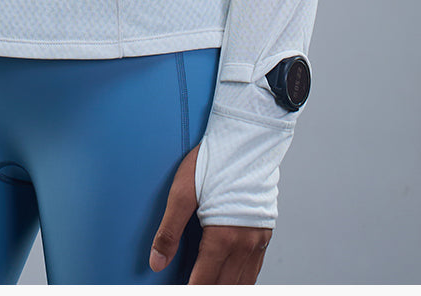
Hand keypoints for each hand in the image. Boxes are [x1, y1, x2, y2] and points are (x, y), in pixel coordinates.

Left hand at [149, 144, 271, 283]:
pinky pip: (254, 270)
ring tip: (207, 287)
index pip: (203, 281)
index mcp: (223, 237)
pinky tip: (230, 280)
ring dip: (224, 288)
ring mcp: (258, 241)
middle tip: (190, 289)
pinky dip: (241, 281)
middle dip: (206, 291)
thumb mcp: (183, 192)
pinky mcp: (265, 233)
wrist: (248, 139)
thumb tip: (156, 262)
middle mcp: (245, 245)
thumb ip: (169, 230)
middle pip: (224, 286)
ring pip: (242, 283)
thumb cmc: (215, 160)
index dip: (190, 291)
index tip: (178, 293)